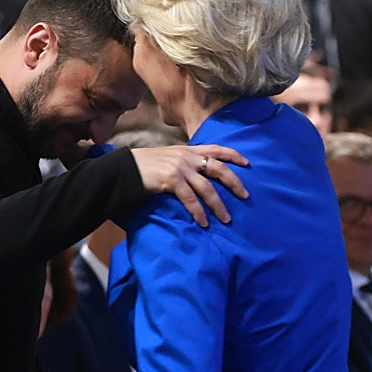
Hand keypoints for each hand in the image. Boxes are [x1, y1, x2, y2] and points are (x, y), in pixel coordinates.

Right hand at [129, 144, 248, 226]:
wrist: (124, 169)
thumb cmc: (143, 166)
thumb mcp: (166, 157)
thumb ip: (182, 162)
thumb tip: (195, 174)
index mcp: (187, 150)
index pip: (216, 149)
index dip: (233, 155)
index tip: (247, 163)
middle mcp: (186, 157)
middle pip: (218, 168)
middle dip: (234, 182)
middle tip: (245, 196)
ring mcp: (180, 168)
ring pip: (207, 188)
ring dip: (218, 205)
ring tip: (226, 219)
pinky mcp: (172, 180)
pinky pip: (191, 200)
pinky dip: (199, 212)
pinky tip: (203, 222)